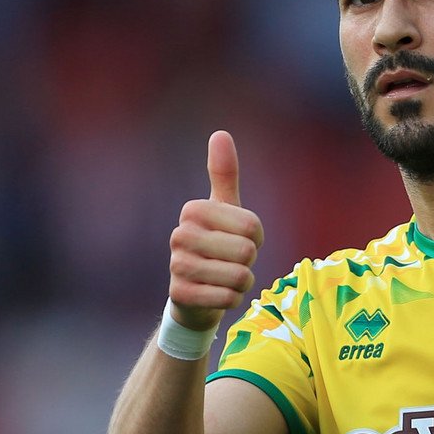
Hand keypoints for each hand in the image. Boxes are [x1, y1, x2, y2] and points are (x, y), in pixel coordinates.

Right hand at [167, 131, 264, 331]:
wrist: (195, 294)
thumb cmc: (217, 245)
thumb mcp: (224, 209)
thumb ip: (224, 173)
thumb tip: (220, 133)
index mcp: (193, 210)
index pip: (253, 226)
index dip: (256, 238)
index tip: (237, 239)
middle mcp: (180, 234)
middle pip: (247, 251)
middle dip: (249, 261)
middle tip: (231, 262)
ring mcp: (178, 265)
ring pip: (240, 275)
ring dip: (242, 282)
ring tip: (226, 279)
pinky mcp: (181, 295)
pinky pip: (228, 298)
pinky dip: (232, 300)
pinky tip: (218, 295)